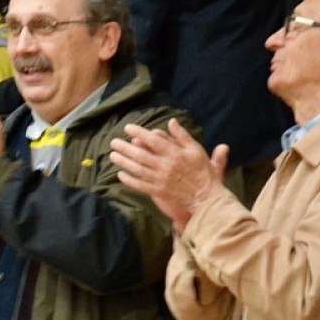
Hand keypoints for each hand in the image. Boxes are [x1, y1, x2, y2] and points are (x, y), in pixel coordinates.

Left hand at [109, 118, 228, 231]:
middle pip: (141, 155)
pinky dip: (129, 180)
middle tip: (113, 142)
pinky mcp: (158, 192)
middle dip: (125, 148)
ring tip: (112, 155)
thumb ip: (182, 136)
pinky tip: (120, 174)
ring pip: (138, 169)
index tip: (127, 128)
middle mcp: (165, 166)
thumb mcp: (196, 150)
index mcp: (175, 154)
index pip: (154, 141)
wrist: (206, 198)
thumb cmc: (203, 172)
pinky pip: (140, 185)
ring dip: (123, 162)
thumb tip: (171, 121)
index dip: (139, 133)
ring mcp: (160, 180)